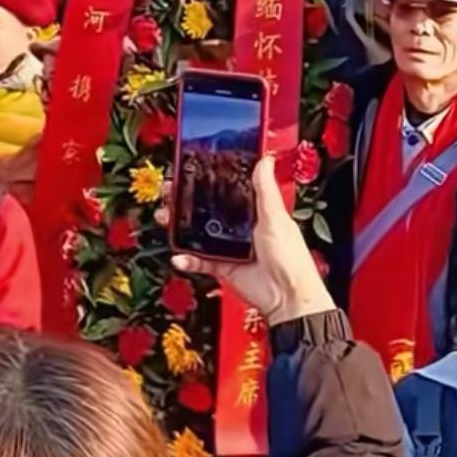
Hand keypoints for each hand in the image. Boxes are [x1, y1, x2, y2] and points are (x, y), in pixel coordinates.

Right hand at [173, 157, 333, 326]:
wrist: (287, 296)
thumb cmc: (290, 257)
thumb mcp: (275, 217)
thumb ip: (266, 190)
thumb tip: (266, 160)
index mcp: (256, 212)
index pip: (228, 191)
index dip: (208, 182)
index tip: (190, 173)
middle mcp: (242, 228)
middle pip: (208, 211)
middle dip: (186, 203)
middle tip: (170, 194)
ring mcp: (231, 248)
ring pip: (199, 234)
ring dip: (180, 227)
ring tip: (166, 218)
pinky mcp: (223, 267)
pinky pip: (200, 261)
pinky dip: (187, 259)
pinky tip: (179, 256)